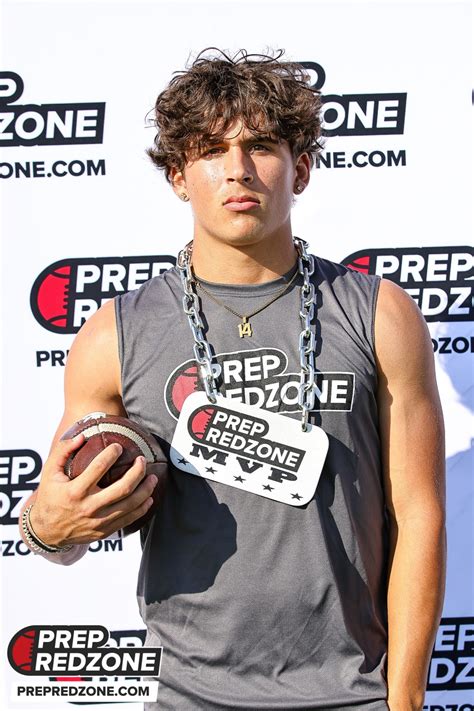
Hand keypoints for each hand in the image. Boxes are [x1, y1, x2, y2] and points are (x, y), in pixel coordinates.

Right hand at [29, 434, 158, 546]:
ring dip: (146, 490)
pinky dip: (142, 508)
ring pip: (130, 505)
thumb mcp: (49, 472)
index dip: (111, 454)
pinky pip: (129, 520)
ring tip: (153, 477)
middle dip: (137, 471)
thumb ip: (62, 451)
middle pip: (122, 488)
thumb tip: (82, 436)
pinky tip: (149, 498)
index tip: (118, 447)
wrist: (46, 532)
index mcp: (75, 491)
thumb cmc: (50, 497)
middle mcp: (88, 508)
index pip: (98, 468)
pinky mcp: (104, 532)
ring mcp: (98, 522)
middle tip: (142, 460)